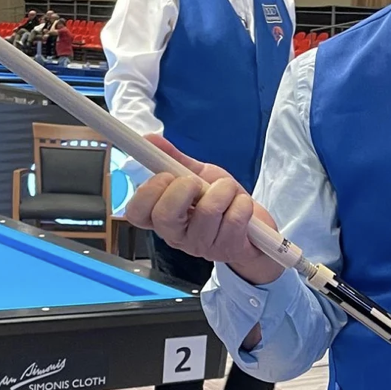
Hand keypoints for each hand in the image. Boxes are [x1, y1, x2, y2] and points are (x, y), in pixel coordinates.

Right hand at [125, 135, 283, 284]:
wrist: (254, 223)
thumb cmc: (221, 200)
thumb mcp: (197, 176)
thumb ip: (173, 159)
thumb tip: (149, 140)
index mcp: (162, 217)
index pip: (136, 213)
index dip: (147, 191)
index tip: (166, 176)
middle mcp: (177, 236)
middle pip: (165, 217)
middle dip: (184, 189)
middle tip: (197, 182)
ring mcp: (202, 246)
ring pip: (207, 212)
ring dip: (223, 190)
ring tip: (228, 190)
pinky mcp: (228, 250)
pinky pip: (234, 218)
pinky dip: (242, 203)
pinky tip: (241, 206)